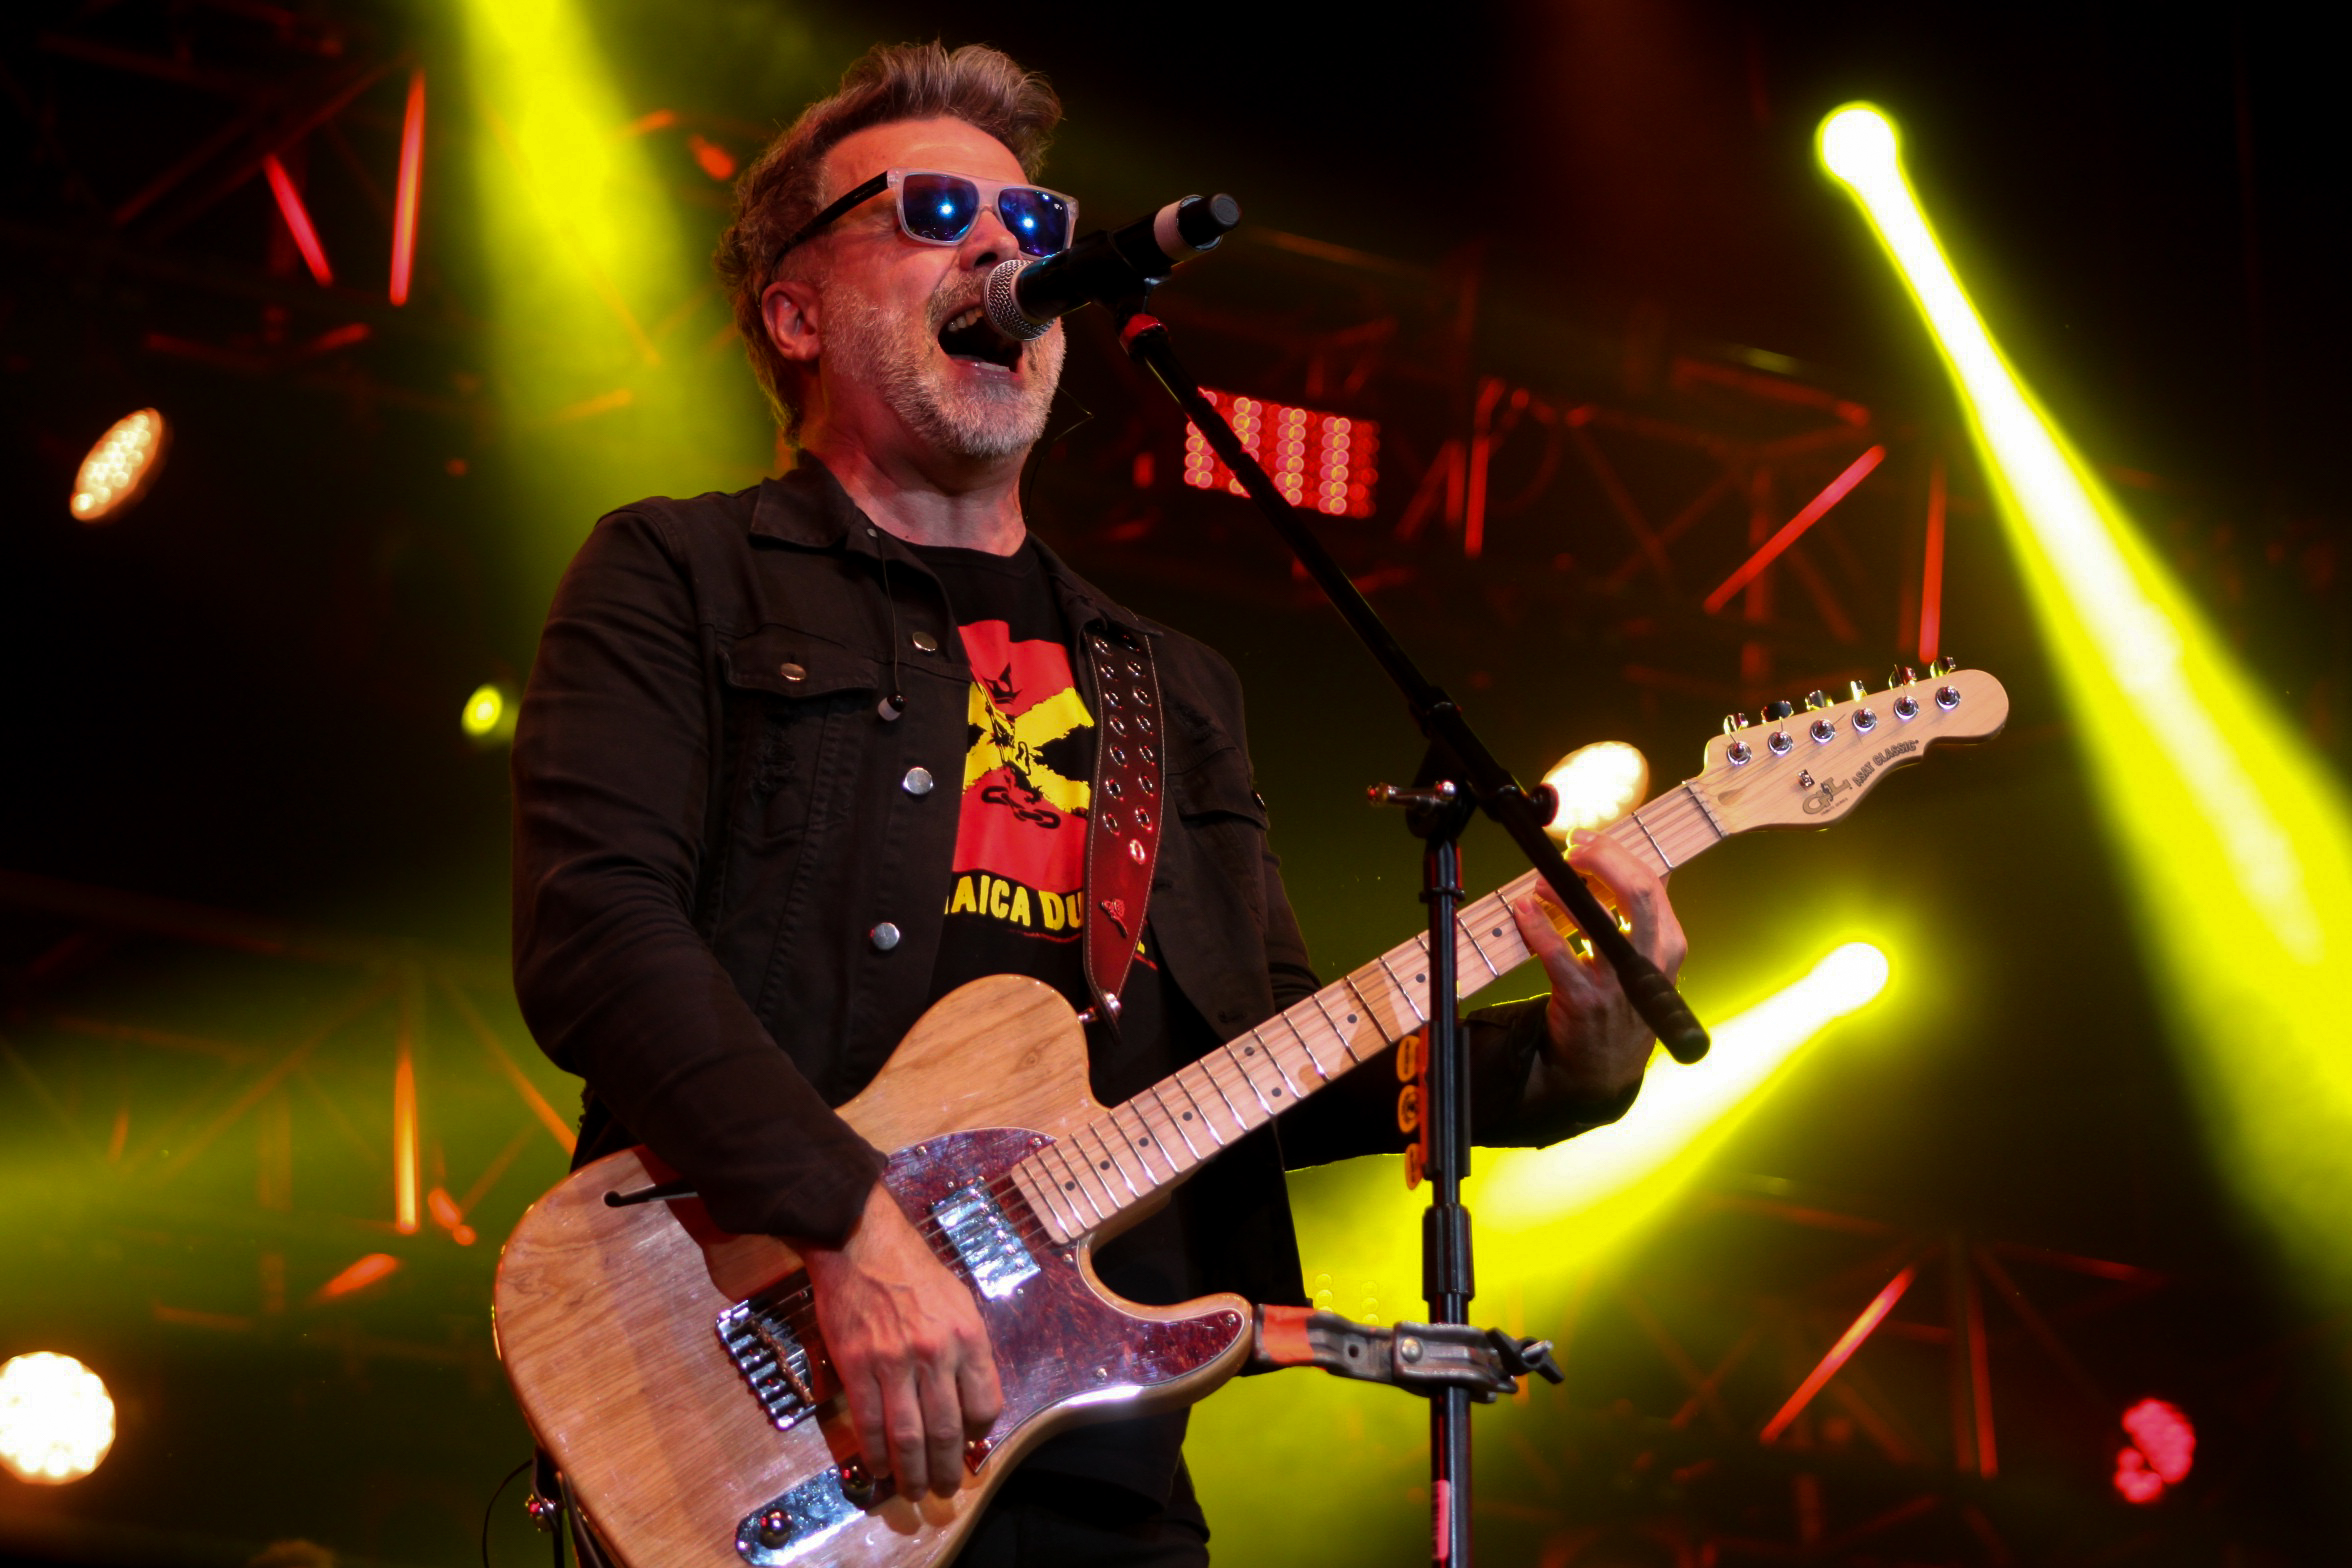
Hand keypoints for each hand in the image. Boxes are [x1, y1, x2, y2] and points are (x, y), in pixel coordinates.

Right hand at [801, 1182, 1002, 1497]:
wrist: (862, 1241)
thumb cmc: (913, 1270)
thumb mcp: (958, 1301)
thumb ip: (966, 1349)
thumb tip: (966, 1400)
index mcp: (968, 1336)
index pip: (985, 1405)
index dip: (977, 1435)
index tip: (967, 1446)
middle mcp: (937, 1352)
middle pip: (947, 1431)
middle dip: (946, 1470)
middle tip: (943, 1491)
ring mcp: (895, 1361)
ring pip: (909, 1436)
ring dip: (912, 1473)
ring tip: (912, 1491)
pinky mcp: (857, 1366)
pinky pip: (869, 1423)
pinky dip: (876, 1454)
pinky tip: (879, 1467)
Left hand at [1508, 828, 1689, 1116]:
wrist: (1603, 1068)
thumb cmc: (1621, 1002)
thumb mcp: (1645, 959)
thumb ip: (1639, 916)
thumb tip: (1623, 863)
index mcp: (1668, 943)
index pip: (1650, 882)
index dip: (1615, 854)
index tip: (1584, 840)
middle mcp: (1650, 960)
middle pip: (1637, 891)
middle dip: (1602, 859)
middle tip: (1570, 850)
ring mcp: (1619, 982)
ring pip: (1597, 918)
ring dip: (1562, 891)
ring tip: (1539, 884)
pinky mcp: (1586, 1001)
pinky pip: (1558, 954)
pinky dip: (1537, 927)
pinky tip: (1522, 912)